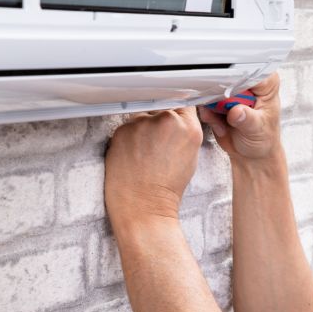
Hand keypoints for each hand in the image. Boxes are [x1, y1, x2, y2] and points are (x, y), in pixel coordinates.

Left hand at [105, 107, 203, 227]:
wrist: (144, 208)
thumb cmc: (166, 189)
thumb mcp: (190, 157)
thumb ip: (185, 132)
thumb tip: (177, 118)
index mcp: (189, 128)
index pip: (184, 103)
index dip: (176, 112)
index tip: (171, 120)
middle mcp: (167, 121)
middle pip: (161, 108)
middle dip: (158, 121)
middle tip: (155, 145)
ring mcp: (143, 124)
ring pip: (142, 116)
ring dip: (142, 129)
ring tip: (143, 154)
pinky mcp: (122, 130)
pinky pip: (126, 127)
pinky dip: (128, 138)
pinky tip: (132, 156)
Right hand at [199, 74, 281, 162]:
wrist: (251, 154)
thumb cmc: (264, 139)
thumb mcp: (258, 130)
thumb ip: (248, 119)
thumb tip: (236, 111)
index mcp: (265, 84)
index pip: (250, 70)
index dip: (237, 78)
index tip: (229, 92)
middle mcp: (248, 83)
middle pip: (228, 75)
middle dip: (222, 96)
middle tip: (225, 111)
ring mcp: (231, 91)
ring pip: (213, 88)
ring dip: (214, 108)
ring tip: (225, 124)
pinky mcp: (217, 101)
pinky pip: (205, 103)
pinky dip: (210, 116)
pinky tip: (221, 127)